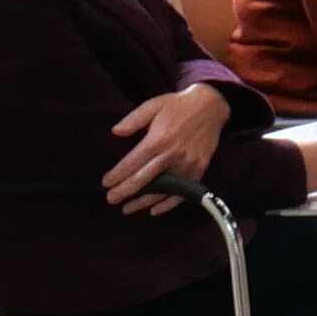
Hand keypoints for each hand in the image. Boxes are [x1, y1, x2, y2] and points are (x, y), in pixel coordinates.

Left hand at [104, 84, 231, 210]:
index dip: (117, 175)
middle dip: (124, 192)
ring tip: (127, 208)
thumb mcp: (153, 105)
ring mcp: (187, 166)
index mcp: (158, 139)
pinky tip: (154, 210)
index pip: (132, 163)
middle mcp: (172, 155)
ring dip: (142, 202)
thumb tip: (115, 132)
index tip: (105, 183)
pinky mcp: (198, 171)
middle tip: (111, 199)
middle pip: (144, 180)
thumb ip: (133, 119)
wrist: (211, 107)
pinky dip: (168, 204)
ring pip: (161, 191)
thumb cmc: (178, 106)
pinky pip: (182, 193)